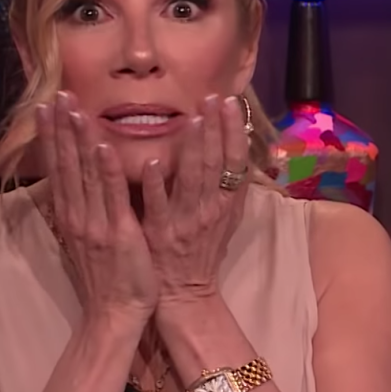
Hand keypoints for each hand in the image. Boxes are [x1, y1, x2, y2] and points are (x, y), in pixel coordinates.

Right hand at [35, 91, 159, 323]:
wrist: (115, 314)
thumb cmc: (107, 277)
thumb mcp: (88, 238)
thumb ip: (84, 208)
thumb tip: (78, 182)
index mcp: (71, 215)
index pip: (59, 167)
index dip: (52, 136)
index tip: (47, 106)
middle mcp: (78, 215)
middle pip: (66, 164)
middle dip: (60, 127)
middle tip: (55, 94)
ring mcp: (95, 223)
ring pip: (85, 173)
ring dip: (78, 138)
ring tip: (73, 107)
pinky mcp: (118, 233)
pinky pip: (112, 196)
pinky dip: (106, 170)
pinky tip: (102, 145)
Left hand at [141, 94, 249, 305]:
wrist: (184, 294)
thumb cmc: (202, 252)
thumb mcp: (225, 219)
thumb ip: (230, 187)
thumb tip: (238, 149)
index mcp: (225, 204)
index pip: (234, 161)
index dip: (233, 131)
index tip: (230, 102)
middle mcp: (209, 210)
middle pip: (215, 163)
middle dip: (215, 128)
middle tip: (212, 97)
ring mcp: (184, 221)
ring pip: (191, 180)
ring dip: (192, 148)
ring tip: (193, 117)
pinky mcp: (159, 233)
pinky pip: (158, 206)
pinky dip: (157, 184)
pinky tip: (153, 161)